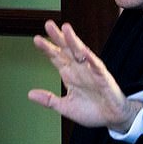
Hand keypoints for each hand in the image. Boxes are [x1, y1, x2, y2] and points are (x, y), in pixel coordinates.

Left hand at [28, 20, 142, 132]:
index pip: (56, 57)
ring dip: (73, 40)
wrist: (112, 118)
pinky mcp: (103, 77)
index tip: (37, 39)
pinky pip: (96, 66)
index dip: (47, 48)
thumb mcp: (65, 106)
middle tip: (48, 25)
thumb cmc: (91, 111)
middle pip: (66, 49)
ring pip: (81, 52)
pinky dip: (90, 58)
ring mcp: (91, 71)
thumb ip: (49, 100)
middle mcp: (79, 69)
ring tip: (66, 29)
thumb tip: (30, 94)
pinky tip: (84, 51)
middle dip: (58, 37)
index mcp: (69, 74)